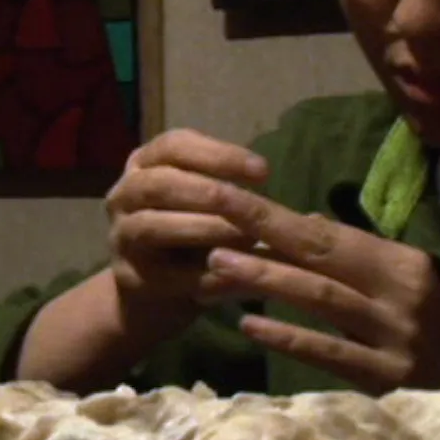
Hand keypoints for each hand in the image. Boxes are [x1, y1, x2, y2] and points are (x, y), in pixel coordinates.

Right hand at [103, 129, 268, 320]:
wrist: (153, 294)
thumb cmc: (195, 239)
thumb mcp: (216, 210)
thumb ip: (249, 201)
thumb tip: (318, 217)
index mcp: (146, 165)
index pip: (175, 145)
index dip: (219, 155)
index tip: (264, 171)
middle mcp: (124, 195)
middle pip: (159, 183)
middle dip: (208, 191)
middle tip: (253, 204)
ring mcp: (121, 237)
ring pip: (154, 227)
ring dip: (204, 230)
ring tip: (248, 240)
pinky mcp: (129, 277)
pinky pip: (167, 274)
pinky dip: (203, 275)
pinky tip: (238, 278)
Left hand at [199, 191, 439, 393]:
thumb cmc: (425, 343)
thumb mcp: (397, 292)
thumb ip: (353, 260)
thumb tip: (303, 222)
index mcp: (404, 264)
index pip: (330, 234)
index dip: (276, 215)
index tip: (228, 195)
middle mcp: (403, 293)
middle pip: (323, 254)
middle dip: (265, 230)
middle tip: (214, 213)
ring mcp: (398, 336)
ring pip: (322, 298)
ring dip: (267, 278)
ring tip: (218, 266)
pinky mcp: (389, 378)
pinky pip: (330, 352)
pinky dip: (288, 336)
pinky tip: (249, 326)